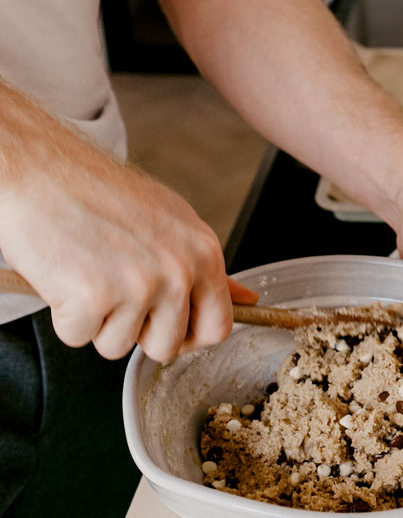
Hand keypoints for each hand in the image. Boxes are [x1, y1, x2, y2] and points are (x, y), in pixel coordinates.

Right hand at [0, 84, 256, 361]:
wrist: (40, 169)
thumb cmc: (98, 192)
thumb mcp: (171, 222)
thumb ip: (206, 269)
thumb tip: (247, 300)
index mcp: (203, 253)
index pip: (218, 328)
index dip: (189, 336)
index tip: (168, 325)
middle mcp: (178, 271)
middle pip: (167, 347)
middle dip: (137, 331)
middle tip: (115, 286)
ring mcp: (137, 286)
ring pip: (119, 346)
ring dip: (98, 320)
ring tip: (89, 272)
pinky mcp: (93, 298)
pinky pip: (79, 337)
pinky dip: (66, 315)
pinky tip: (66, 275)